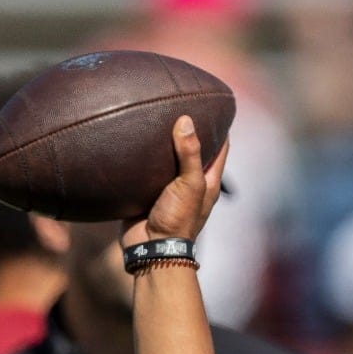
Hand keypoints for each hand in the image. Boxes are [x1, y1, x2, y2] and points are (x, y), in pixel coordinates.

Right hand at [121, 116, 228, 247]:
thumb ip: (189, 154)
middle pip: (192, 151)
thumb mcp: (189, 184)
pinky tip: (132, 142)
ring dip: (162, 143)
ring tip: (153, 117)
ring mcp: (168, 188)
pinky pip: (145, 171)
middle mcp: (190, 182)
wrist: (150, 248)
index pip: (219, 148)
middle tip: (178, 105)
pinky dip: (142, 158)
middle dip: (188, 131)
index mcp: (207, 180)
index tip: (215, 107)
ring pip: (167, 159)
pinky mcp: (146, 193)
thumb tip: (186, 121)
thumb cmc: (178, 219)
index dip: (220, 128)